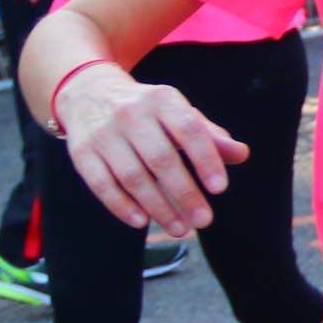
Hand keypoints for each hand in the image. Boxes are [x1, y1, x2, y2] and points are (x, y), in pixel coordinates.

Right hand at [59, 68, 245, 233]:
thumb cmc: (147, 111)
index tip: (220, 189)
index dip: (206, 160)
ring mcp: (103, 133)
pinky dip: (122, 206)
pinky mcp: (81, 152)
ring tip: (179, 228)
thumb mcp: (178, 112)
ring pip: (133, 176)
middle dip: (185, 194)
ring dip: (158, 207)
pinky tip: (142, 221)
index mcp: (162, 100)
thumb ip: (209, 135)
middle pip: (161, 159)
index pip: (189, 130)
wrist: (89, 93)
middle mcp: (131, 114)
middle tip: (203, 221)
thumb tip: (242, 154)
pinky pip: (102, 184)